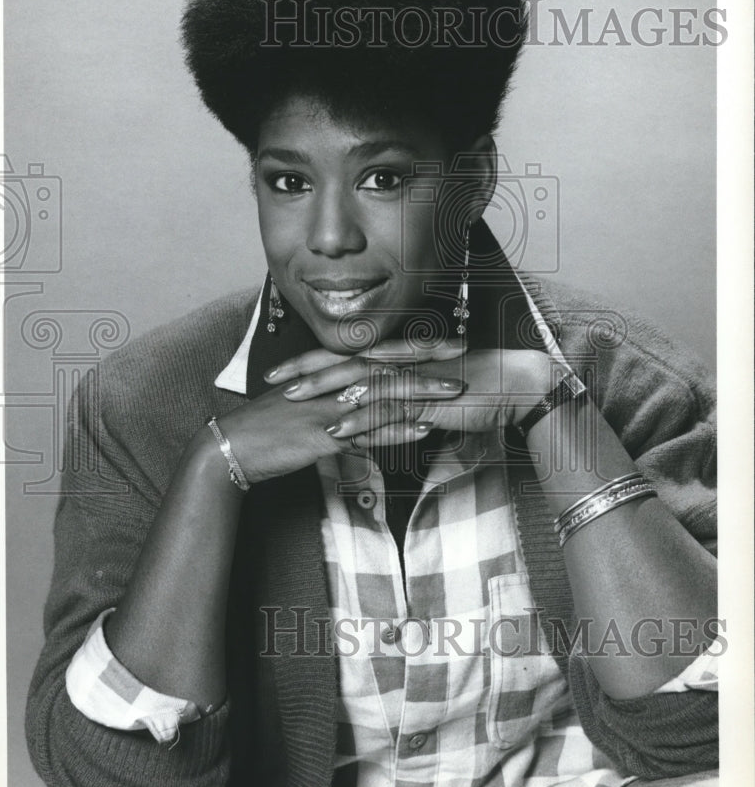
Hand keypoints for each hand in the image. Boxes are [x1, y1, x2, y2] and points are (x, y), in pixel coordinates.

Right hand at [204, 338, 467, 482]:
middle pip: (385, 364)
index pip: (376, 351)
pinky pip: (366, 432)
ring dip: (420, 392)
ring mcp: (327, 407)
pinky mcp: (323, 435)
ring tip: (454, 392)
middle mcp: (329, 383)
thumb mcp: (301, 403)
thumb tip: (361, 402)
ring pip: (381, 393)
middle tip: (462, 352)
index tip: (445, 340)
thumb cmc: (266, 427)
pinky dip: (396, 430)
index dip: (412, 345)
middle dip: (426, 358)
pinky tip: (422, 430)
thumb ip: (332, 398)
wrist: (232, 447)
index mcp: (326, 372)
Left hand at [266, 340, 553, 448]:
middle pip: (343, 361)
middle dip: (304, 371)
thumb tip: (381, 405)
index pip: (348, 353)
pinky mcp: (427, 399)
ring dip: (322, 393)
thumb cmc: (477, 386)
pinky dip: (359, 421)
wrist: (517, 386)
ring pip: (358, 382)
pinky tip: (336, 433)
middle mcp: (401, 361)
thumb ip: (404, 393)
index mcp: (399, 356)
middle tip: (270, 381)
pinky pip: (387, 410)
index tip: (282, 370)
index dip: (312, 360)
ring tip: (290, 404)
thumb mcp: (432, 387)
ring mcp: (413, 378)